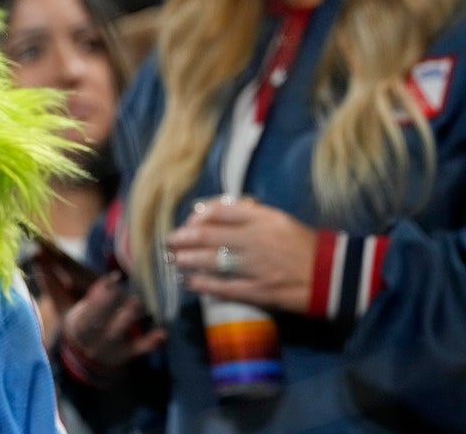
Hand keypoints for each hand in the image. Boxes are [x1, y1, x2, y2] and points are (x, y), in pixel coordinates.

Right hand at [60, 272, 167, 372]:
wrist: (86, 354)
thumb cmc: (75, 318)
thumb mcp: (61, 303)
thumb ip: (50, 278)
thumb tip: (36, 250)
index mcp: (76, 323)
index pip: (84, 310)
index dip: (97, 296)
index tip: (111, 279)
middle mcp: (93, 337)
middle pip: (99, 320)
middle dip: (110, 304)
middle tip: (120, 285)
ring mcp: (111, 345)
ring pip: (119, 332)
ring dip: (127, 317)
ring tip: (136, 302)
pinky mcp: (128, 352)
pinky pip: (140, 348)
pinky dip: (151, 341)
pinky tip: (163, 333)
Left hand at [165, 195, 316, 313]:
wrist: (335, 275)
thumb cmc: (306, 245)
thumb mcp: (280, 220)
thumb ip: (249, 216)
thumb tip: (212, 216)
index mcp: (264, 219)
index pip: (221, 211)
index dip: (199, 217)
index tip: (188, 222)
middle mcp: (257, 240)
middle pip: (209, 236)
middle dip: (184, 238)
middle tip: (169, 240)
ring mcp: (257, 267)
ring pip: (212, 261)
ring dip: (188, 260)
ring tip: (174, 259)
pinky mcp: (260, 291)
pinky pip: (225, 287)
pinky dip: (204, 285)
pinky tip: (190, 282)